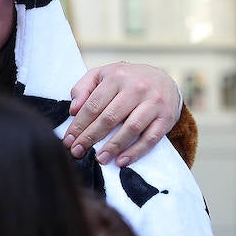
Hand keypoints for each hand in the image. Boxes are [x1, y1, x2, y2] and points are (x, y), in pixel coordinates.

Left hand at [64, 61, 181, 166]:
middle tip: (77, 151)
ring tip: (99, 159)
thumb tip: (73, 111)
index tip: (69, 140)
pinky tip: (121, 161)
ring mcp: (153, 103)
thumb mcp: (102, 75)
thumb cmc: (126, 79)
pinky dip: (136, 151)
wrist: (164, 79)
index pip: (93, 105)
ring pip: (131, 128)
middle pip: (109, 117)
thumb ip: (83, 88)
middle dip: (90, 137)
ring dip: (113, 146)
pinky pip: (151, 138)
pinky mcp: (166, 117)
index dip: (79, 125)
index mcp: (116, 76)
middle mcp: (136, 88)